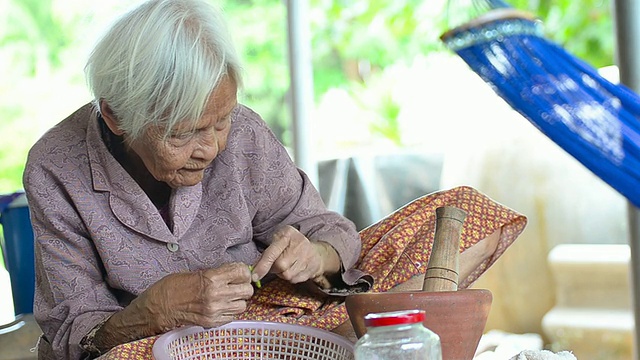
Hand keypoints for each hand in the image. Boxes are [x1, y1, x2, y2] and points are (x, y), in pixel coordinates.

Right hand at [133, 262, 253, 332]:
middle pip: (247, 290)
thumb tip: (234, 272)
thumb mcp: (197, 272)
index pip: (242, 273)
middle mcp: (216, 295)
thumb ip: (218, 273)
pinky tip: (222, 305)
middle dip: (244, 286)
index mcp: (211, 279)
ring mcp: (215, 311)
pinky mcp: (212, 322)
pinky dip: (230, 311)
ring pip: (242, 305)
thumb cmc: (174, 286)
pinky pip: (232, 316)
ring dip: (238, 300)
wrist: (159, 306)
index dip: (243, 271)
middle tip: (236, 284)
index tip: (239, 272)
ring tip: (229, 296)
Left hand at [251, 225, 340, 285]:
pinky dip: (291, 277)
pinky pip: (294, 279)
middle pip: (279, 266)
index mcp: (288, 234)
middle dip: (274, 268)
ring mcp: (307, 257)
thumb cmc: (292, 245)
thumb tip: (253, 268)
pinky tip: (295, 269)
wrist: (317, 252)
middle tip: (277, 263)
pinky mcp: (311, 269)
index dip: (262, 266)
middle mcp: (299, 244)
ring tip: (287, 265)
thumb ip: (267, 252)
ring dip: (282, 273)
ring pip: (287, 275)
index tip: (254, 276)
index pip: (272, 252)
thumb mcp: (279, 240)